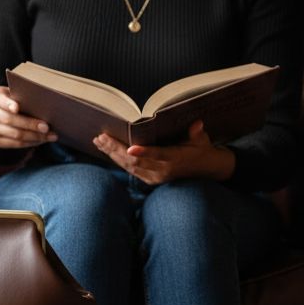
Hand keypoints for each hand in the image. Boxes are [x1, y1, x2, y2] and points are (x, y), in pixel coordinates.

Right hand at [0, 86, 57, 148]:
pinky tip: (41, 140)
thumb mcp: (17, 94)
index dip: (8, 104)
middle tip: (46, 127)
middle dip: (30, 124)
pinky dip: (30, 143)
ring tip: (50, 136)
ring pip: (14, 135)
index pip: (0, 100)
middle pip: (9, 120)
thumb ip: (25, 97)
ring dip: (34, 137)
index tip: (17, 108)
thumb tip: (45, 106)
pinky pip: (14, 144)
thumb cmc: (14, 100)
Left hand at [92, 120, 235, 184]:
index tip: (130, 148)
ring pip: (129, 167)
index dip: (143, 153)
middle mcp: (163, 171)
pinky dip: (117, 160)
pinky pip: (131, 170)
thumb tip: (197, 124)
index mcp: (175, 159)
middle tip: (101, 137)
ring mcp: (155, 177)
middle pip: (135, 161)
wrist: (205, 170)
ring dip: (112, 154)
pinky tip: (107, 150)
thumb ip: (197, 134)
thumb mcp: (202, 141)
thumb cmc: (201, 150)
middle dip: (116, 149)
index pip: (157, 156)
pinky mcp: (150, 180)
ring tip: (99, 142)